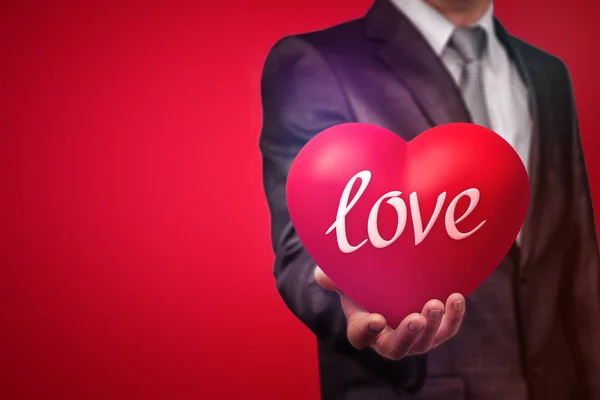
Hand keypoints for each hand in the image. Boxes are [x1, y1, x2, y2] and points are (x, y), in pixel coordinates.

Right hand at [314, 266, 465, 359]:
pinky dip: (454, 316)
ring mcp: (415, 337)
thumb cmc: (364, 281)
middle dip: (407, 335)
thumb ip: (334, 275)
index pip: (361, 337)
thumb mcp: (347, 276)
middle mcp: (389, 339)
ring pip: (424, 343)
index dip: (367, 330)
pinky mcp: (436, 329)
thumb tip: (322, 274)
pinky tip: (456, 297)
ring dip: (432, 326)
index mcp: (363, 328)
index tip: (375, 318)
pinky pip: (447, 329)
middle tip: (415, 319)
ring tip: (435, 304)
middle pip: (396, 348)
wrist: (391, 278)